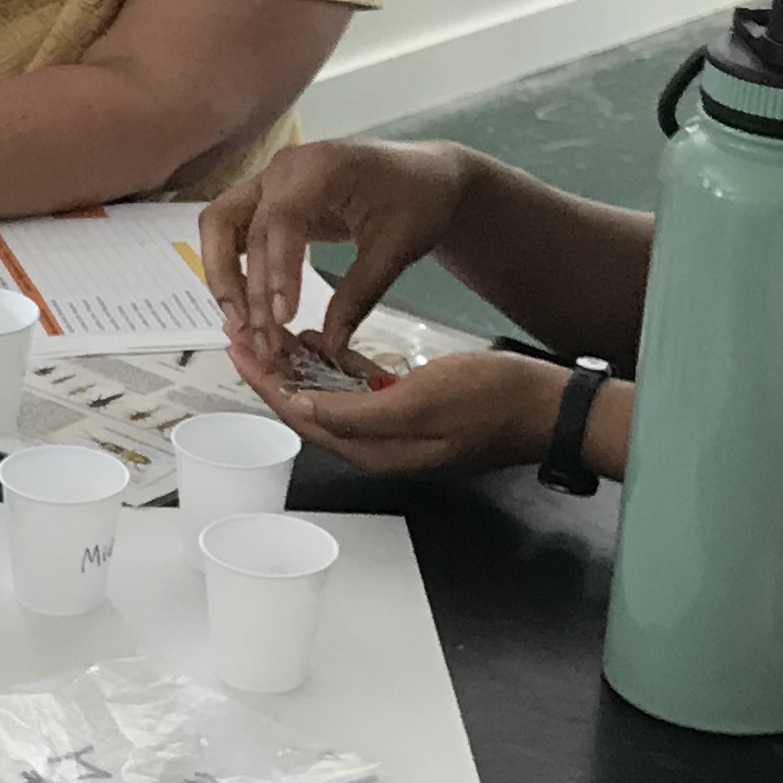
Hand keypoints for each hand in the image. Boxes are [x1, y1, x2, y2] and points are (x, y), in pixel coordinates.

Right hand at [199, 138, 483, 363]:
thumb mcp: (397, 248)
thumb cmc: (417, 201)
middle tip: (263, 340)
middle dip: (248, 289)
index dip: (276, 269)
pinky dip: (229, 268)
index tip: (283, 317)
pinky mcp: (265, 200)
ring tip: (242, 327)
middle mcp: (283, 168)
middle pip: (243, 227)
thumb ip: (360, 294)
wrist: (423, 178)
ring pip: (219, 226)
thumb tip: (331, 344)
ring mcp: (268, 181)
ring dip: (223, 278)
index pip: (282, 217)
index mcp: (320, 165)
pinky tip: (242, 307)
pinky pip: (231, 231)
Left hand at [228, 344, 566, 480]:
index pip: (300, 417)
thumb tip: (302, 409)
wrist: (546, 405)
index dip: (265, 383)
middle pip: (306, 407)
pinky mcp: (410, 406)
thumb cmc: (492, 401)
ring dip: (298, 367)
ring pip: (328, 396)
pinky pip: (358, 388)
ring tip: (268, 334)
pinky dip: (334, 365)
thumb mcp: (420, 401)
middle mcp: (376, 443)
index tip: (237, 349)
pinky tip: (317, 342)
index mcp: (373, 449)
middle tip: (241, 334)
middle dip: (271, 373)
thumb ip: (357, 411)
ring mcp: (394, 426)